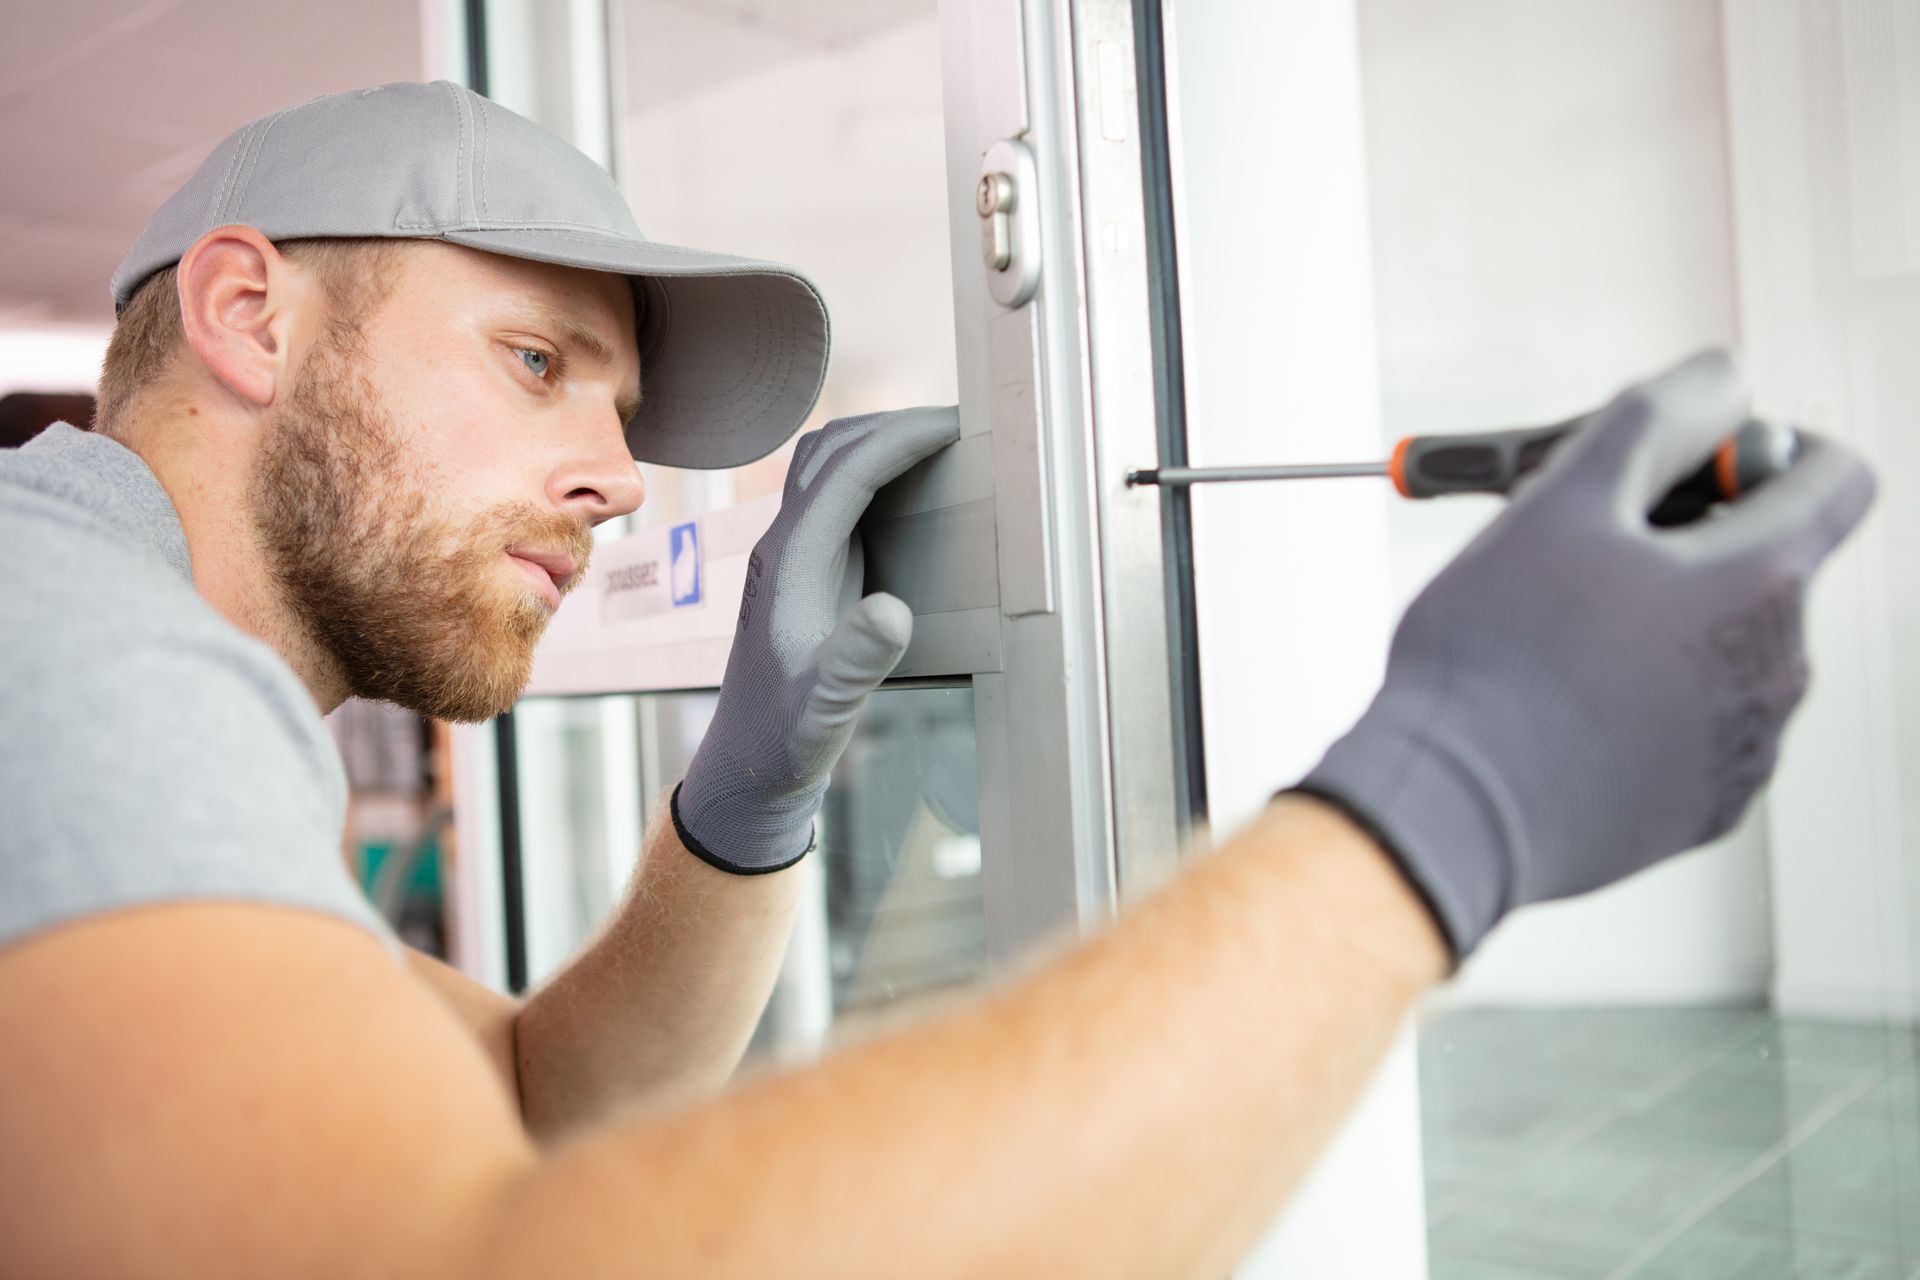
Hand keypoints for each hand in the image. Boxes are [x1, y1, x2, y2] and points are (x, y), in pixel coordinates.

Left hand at [674, 406, 962, 872]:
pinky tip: (910, 486)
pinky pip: (835, 497)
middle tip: (960, 425)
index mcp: (789, 566)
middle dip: (892, 425)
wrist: (746, 766)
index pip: (845, 474)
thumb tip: (895, 608)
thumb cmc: (785, 739)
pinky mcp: (804, 571)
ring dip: (877, 440)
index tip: (955, 426)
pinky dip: (873, 471)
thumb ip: (858, 659)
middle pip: (829, 450)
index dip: (900, 440)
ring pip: (825, 466)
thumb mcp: (827, 707)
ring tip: (939, 442)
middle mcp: (783, 548)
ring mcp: (790, 556)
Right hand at [1294, 351, 1875, 959]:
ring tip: (1551, 641)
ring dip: (1657, 625)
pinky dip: (1640, 703)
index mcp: (1762, 580)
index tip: (1678, 466)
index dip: (1761, 447)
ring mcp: (1747, 750)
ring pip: (1722, 649)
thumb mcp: (1562, 500)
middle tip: (1574, 552)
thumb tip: (1721, 380)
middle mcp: (1782, 668)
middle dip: (1682, 543)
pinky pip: (1692, 728)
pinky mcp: (1701, 811)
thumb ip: (1655, 420)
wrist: (1450, 808)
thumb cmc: (1495, 654)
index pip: (1835, 475)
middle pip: (1764, 564)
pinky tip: (1560, 708)